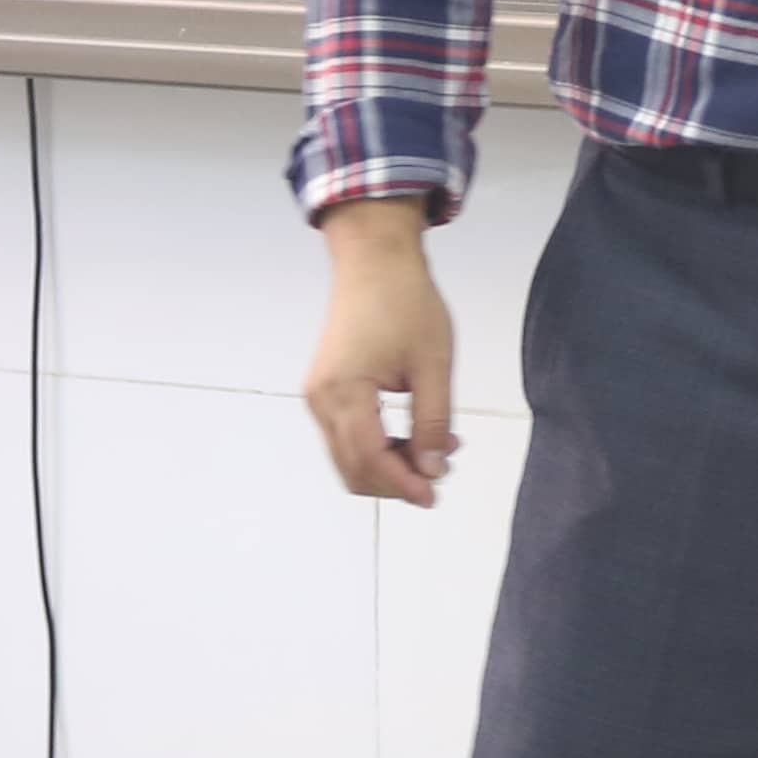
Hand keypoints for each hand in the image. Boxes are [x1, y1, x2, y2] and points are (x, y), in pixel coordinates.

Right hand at [302, 199, 460, 505]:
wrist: (375, 262)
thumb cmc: (407, 303)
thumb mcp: (433, 363)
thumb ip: (433, 421)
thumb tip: (432, 470)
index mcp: (344, 391)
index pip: (369, 458)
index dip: (402, 484)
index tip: (434, 496)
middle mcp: (321, 399)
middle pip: (352, 466)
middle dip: (395, 481)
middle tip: (439, 476)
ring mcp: (318, 395)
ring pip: (348, 455)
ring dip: (388, 464)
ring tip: (436, 451)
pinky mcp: (325, 388)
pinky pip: (347, 434)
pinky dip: (377, 445)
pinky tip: (414, 435)